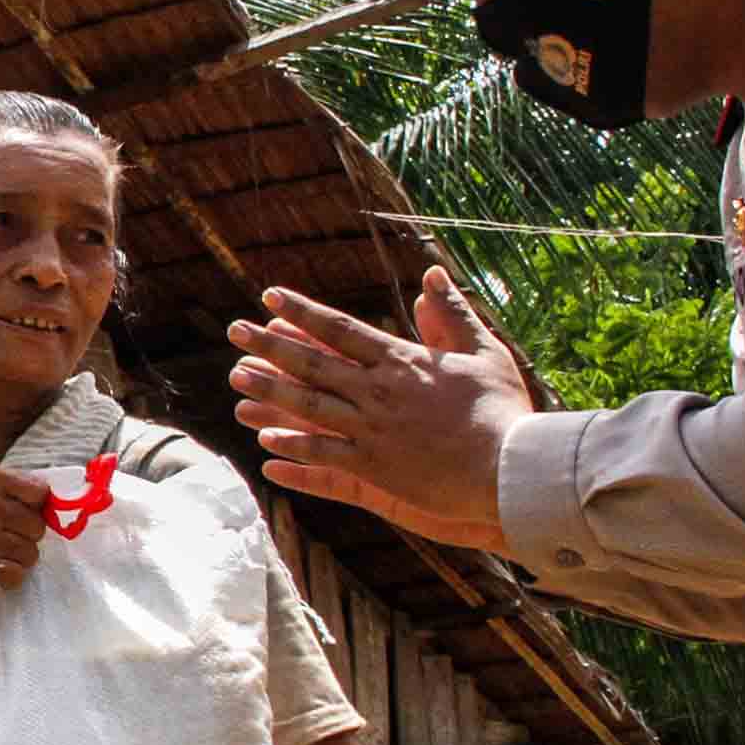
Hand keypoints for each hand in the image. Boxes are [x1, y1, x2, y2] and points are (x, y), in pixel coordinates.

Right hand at [0, 461, 54, 589]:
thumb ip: (10, 489)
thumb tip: (56, 502)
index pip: (39, 490)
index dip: (37, 508)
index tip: (25, 515)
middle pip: (37, 521)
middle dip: (29, 534)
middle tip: (10, 536)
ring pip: (30, 544)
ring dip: (23, 553)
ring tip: (4, 550)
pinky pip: (16, 562)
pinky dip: (14, 568)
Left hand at [227, 269, 528, 553]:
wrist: (510, 469)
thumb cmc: (503, 410)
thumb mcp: (484, 351)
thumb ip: (452, 313)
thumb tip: (432, 274)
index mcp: (402, 360)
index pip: (340, 329)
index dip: (302, 313)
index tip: (270, 298)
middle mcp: (379, 391)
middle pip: (313, 363)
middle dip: (270, 345)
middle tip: (234, 331)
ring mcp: (372, 431)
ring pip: (309, 406)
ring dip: (270, 391)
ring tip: (237, 378)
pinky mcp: (374, 469)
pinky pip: (324, 455)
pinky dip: (293, 447)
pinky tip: (265, 440)